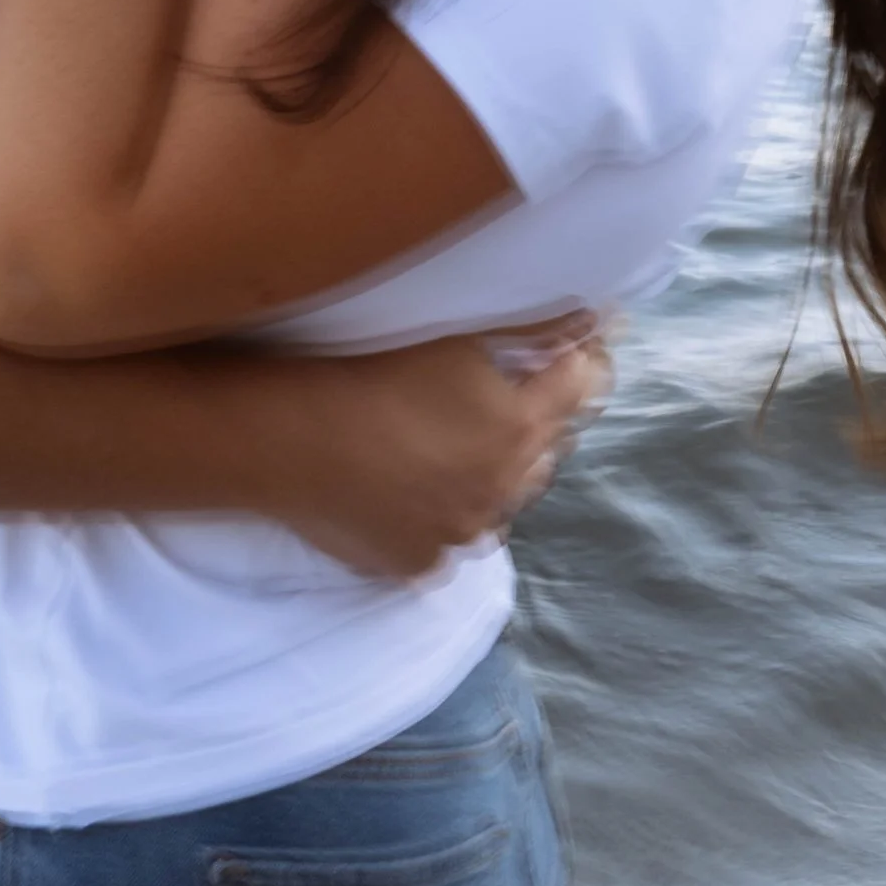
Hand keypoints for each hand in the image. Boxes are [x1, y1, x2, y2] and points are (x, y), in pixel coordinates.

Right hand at [262, 319, 611, 580]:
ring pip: (497, 507)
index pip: (577, 393)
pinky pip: (446, 544)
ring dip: (490, 482)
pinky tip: (416, 496)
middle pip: (542, 456)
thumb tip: (591, 322)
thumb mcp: (458, 339)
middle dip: (533, 428)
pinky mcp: (419, 564)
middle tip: (500, 405)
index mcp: (519, 428)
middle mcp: (501, 489)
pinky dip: (441, 521)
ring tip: (454, 455)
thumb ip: (532, 333)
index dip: (576, 369)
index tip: (567, 353)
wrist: (294, 438)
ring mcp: (460, 534)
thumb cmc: (373, 373)